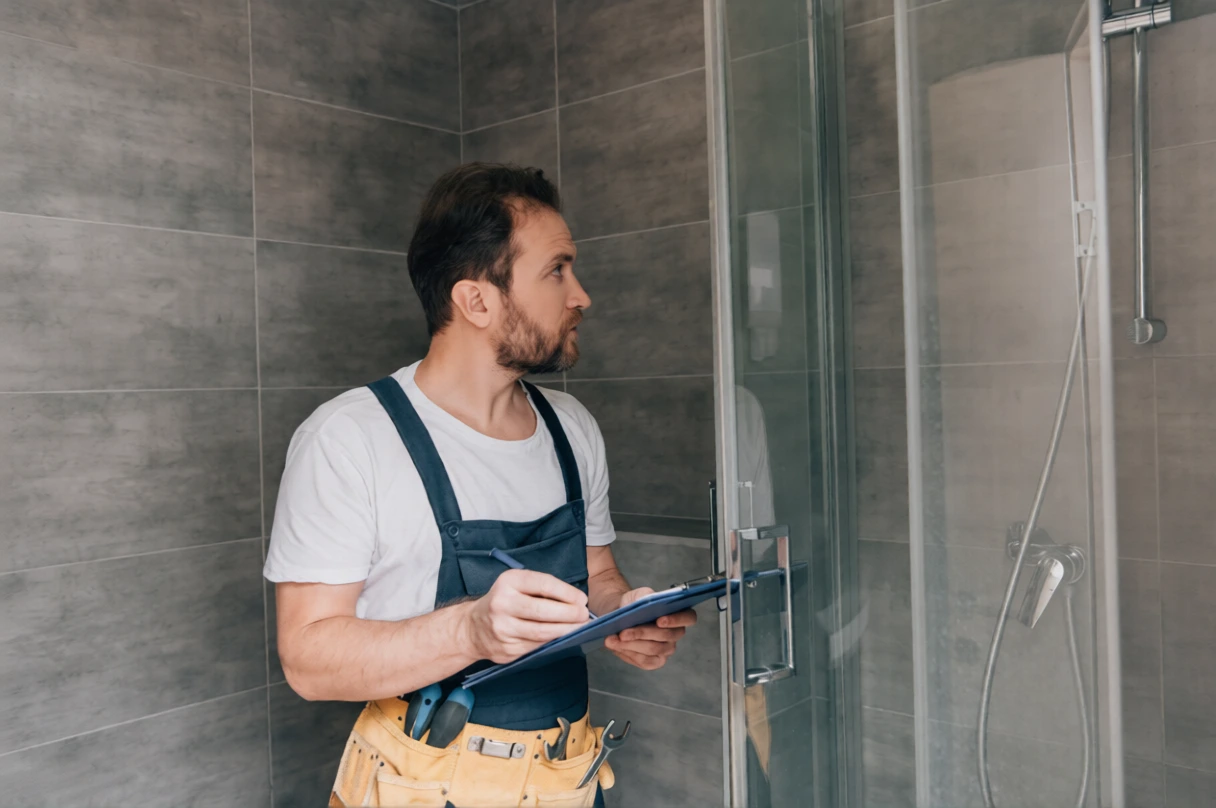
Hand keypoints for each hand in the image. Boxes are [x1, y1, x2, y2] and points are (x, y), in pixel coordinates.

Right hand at [463, 570, 589, 663]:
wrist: (472, 628)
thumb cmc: (503, 601)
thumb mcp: (516, 585)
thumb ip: (540, 589)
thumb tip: (574, 601)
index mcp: (508, 582)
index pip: (543, 584)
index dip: (566, 593)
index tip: (582, 599)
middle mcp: (502, 604)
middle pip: (542, 611)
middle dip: (569, 614)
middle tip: (584, 615)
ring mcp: (503, 629)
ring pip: (541, 632)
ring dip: (565, 630)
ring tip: (580, 627)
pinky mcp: (506, 649)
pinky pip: (535, 645)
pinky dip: (551, 641)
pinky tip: (561, 637)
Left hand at [604, 587, 697, 670]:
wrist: (620, 616)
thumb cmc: (634, 604)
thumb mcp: (638, 595)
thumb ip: (644, 596)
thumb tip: (644, 605)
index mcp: (679, 614)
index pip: (689, 618)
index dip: (677, 620)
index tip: (659, 620)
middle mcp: (676, 634)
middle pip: (665, 636)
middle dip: (642, 634)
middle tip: (623, 632)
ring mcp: (666, 649)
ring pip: (652, 649)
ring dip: (630, 645)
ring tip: (612, 639)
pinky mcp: (654, 661)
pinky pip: (644, 661)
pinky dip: (628, 653)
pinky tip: (615, 646)